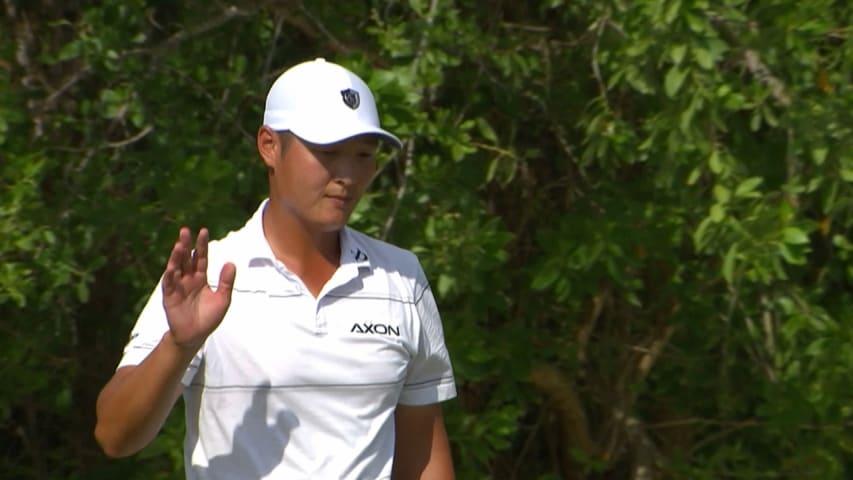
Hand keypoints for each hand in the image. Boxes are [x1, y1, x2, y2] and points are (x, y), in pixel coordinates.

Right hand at [161, 227, 235, 350]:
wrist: (196, 336)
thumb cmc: (209, 317)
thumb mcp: (223, 299)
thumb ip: (226, 282)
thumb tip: (231, 263)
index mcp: (201, 278)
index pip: (201, 258)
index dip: (202, 245)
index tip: (203, 231)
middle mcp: (188, 279)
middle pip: (187, 259)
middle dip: (186, 245)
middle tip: (185, 230)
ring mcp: (178, 287)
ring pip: (176, 268)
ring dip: (176, 257)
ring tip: (178, 245)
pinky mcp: (170, 297)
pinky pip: (169, 284)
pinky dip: (170, 275)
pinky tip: (171, 267)